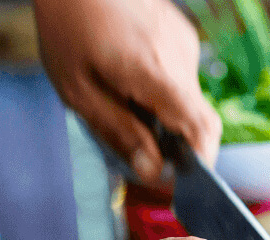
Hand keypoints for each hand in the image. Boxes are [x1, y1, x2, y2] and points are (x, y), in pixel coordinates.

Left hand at [34, 0, 221, 183]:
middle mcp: (179, 58)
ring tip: (124, 102)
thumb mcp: (77, 90)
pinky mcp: (182, 34)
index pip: (201, 128)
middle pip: (197, 117)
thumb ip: (118, 131)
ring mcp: (184, 43)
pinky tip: (130, 77)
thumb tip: (151, 170)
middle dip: (178, 143)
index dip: (202, 162)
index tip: (185, 182)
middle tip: (145, 154)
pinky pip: (181, 76)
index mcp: (153, 73)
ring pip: (188, 97)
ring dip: (166, 113)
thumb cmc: (67, 27)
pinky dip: (163, 90)